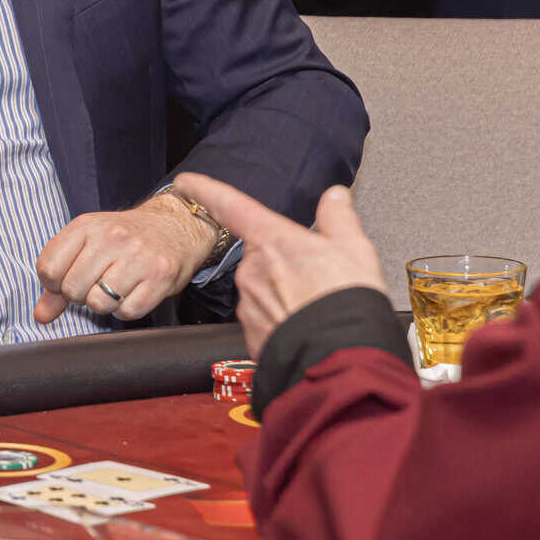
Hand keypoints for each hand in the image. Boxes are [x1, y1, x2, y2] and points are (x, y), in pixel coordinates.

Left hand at [32, 193, 215, 323]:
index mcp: (87, 225)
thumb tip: (41, 315)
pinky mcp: (159, 276)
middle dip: (80, 295)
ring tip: (116, 287)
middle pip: (72, 290)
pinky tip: (134, 291)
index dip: (55, 283)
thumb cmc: (125, 238)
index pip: (48, 268)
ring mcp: (137, 256)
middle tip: (97, 282)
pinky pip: (127, 312)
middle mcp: (112, 237)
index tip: (70, 277)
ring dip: (104, 303)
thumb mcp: (87, 245)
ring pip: (98, 303)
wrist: (176, 226)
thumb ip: (59, 279)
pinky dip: (127, 308)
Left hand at [173, 175, 382, 358]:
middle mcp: (252, 270)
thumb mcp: (353, 248)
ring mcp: (249, 305)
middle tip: (314, 276)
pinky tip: (305, 325)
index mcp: (272, 240)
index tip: (186, 183)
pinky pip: (263, 320)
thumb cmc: (346, 300)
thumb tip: (334, 198)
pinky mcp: (251, 336)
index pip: (230, 206)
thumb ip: (338, 218)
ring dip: (282, 293)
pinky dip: (280, 321)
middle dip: (281, 263)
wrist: (341, 356)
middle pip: (259, 256)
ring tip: (314, 305)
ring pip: (261, 290)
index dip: (205, 190)